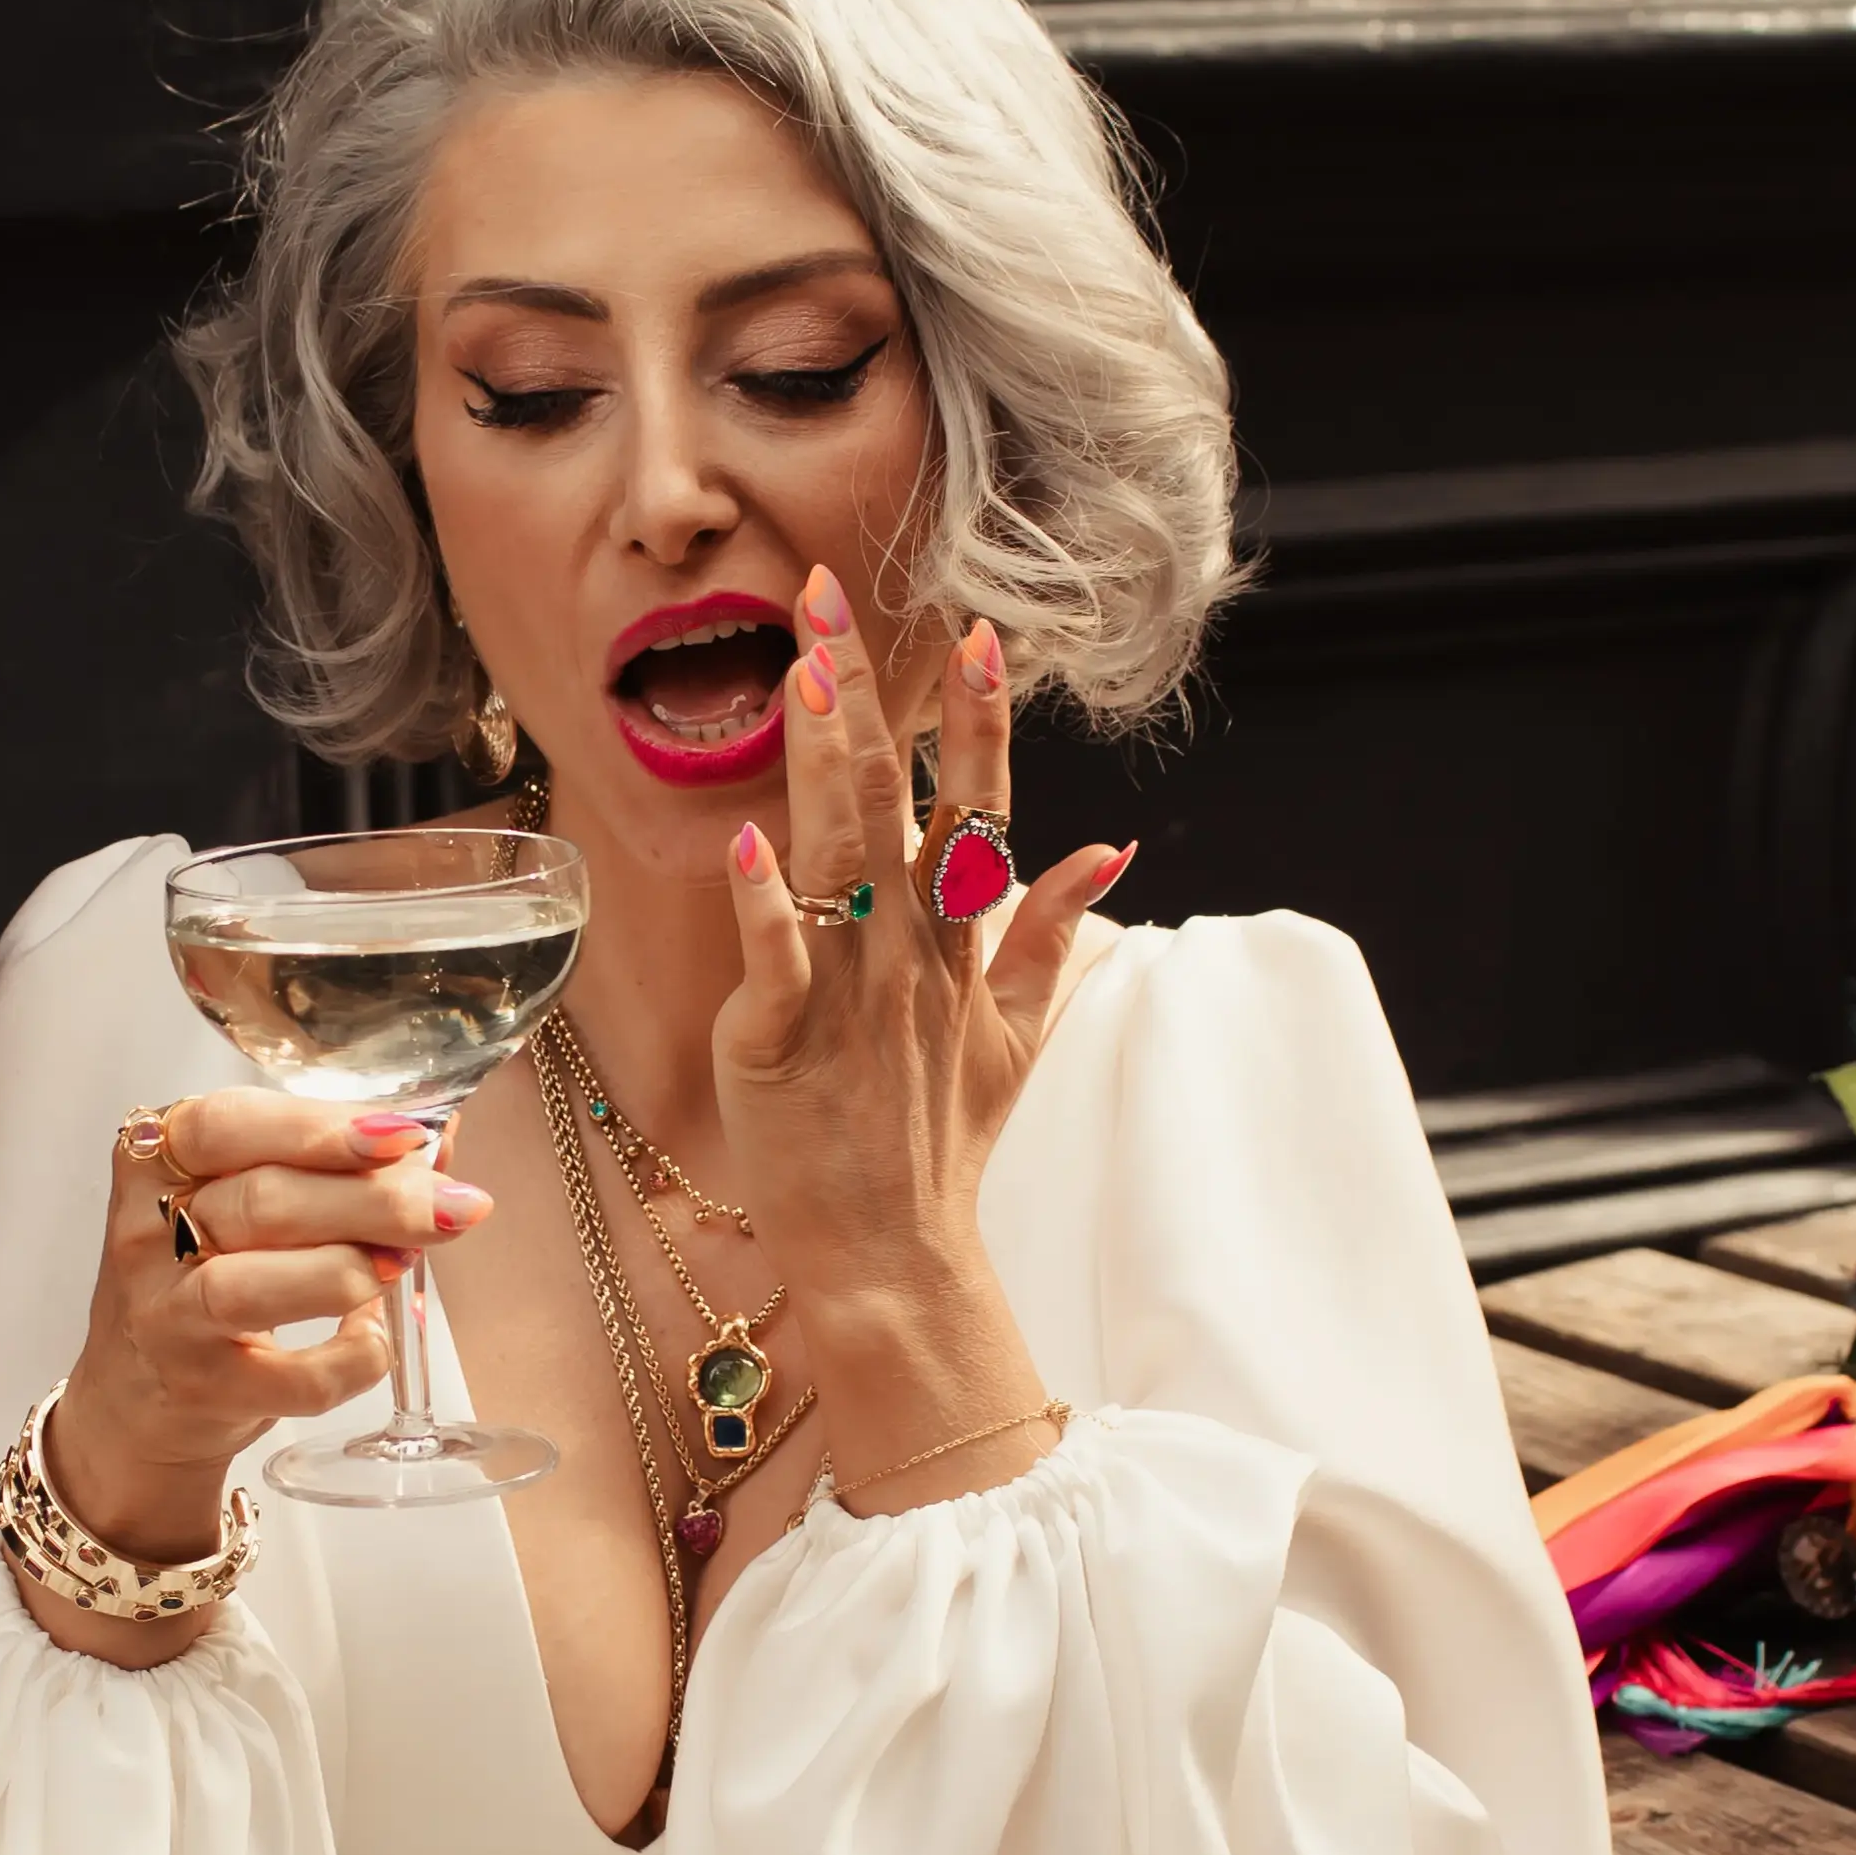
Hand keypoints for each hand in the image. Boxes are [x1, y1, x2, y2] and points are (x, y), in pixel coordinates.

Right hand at [46, 1096, 483, 1566]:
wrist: (141, 1399)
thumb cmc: (206, 1277)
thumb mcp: (244, 1205)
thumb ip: (330, 1164)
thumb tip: (436, 1135)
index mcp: (155, 1163)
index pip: (225, 1126)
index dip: (317, 1127)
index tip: (404, 1133)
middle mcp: (146, 1238)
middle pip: (259, 1203)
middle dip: (372, 1201)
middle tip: (452, 1206)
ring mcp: (167, 1318)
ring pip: (252, 1287)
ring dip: (349, 1270)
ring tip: (405, 1262)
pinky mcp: (202, 1391)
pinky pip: (294, 1379)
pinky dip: (352, 1358)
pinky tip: (370, 1338)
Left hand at [717, 582, 1125, 1487]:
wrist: (895, 1255)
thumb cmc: (941, 1143)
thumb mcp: (1018, 1034)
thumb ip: (1054, 933)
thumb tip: (1109, 847)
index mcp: (960, 945)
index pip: (978, 810)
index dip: (977, 722)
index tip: (980, 635)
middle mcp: (909, 956)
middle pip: (894, 804)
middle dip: (867, 698)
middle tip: (831, 599)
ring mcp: (847, 996)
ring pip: (837, 859)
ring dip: (821, 767)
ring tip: (804, 676)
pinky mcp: (779, 1042)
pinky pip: (774, 960)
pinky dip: (761, 903)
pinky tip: (746, 835)